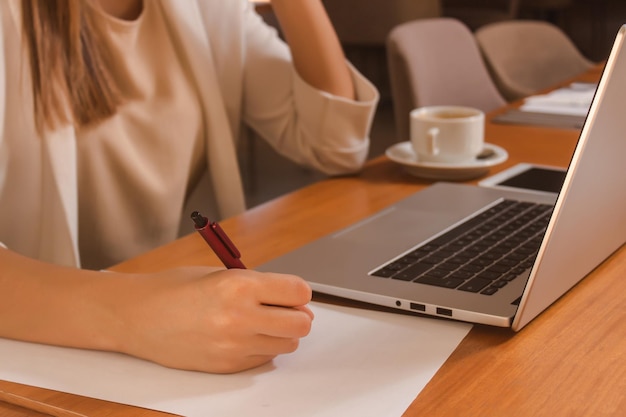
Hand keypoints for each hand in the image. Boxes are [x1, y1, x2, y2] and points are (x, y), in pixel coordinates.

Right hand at [114, 267, 313, 372]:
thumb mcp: (222, 273)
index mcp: (240, 285)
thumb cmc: (175, 289)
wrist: (137, 316)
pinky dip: (262, 348)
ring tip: (260, 322)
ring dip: (282, 333)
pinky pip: (265, 359)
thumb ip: (260, 285)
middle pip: (301, 323)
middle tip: (285, 309)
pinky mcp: (227, 366)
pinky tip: (243, 336)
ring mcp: (234, 346)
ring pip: (287, 344)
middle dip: (298, 315)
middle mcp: (240, 317)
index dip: (299, 291)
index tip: (293, 292)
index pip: (298, 291)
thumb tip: (295, 300)